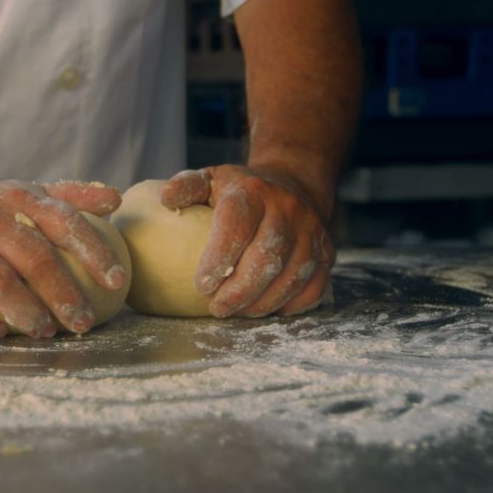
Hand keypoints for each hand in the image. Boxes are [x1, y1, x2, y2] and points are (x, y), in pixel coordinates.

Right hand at [0, 180, 126, 340]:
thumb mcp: (25, 195)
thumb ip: (71, 198)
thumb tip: (116, 200)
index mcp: (17, 199)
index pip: (63, 223)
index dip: (93, 252)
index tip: (116, 280)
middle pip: (34, 257)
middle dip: (64, 293)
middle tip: (83, 321)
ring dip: (27, 311)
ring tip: (47, 330)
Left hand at [160, 165, 333, 317]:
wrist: (292, 184)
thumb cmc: (241, 191)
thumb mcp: (210, 179)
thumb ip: (186, 187)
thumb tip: (165, 200)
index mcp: (253, 191)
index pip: (237, 225)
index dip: (220, 258)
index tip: (201, 285)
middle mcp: (287, 209)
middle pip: (267, 257)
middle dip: (240, 290)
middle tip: (217, 308)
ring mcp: (311, 231)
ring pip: (292, 275)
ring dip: (263, 302)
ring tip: (238, 312)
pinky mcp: (327, 252)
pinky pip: (314, 286)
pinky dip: (291, 305)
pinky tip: (268, 310)